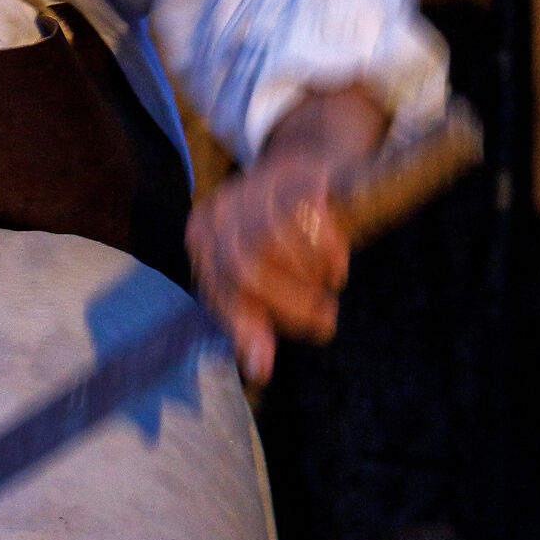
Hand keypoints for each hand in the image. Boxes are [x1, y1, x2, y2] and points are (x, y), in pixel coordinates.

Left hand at [185, 84, 388, 385]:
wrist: (306, 169)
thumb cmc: (272, 240)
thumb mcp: (251, 281)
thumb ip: (251, 323)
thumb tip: (259, 370)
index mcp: (201, 238)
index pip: (218, 288)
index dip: (243, 324)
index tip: (270, 356)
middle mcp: (220, 209)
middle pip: (246, 266)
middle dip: (290, 302)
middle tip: (323, 320)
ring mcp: (254, 187)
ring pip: (278, 239)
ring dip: (310, 273)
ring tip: (329, 286)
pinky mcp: (293, 173)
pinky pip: (309, 213)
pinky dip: (328, 247)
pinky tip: (338, 265)